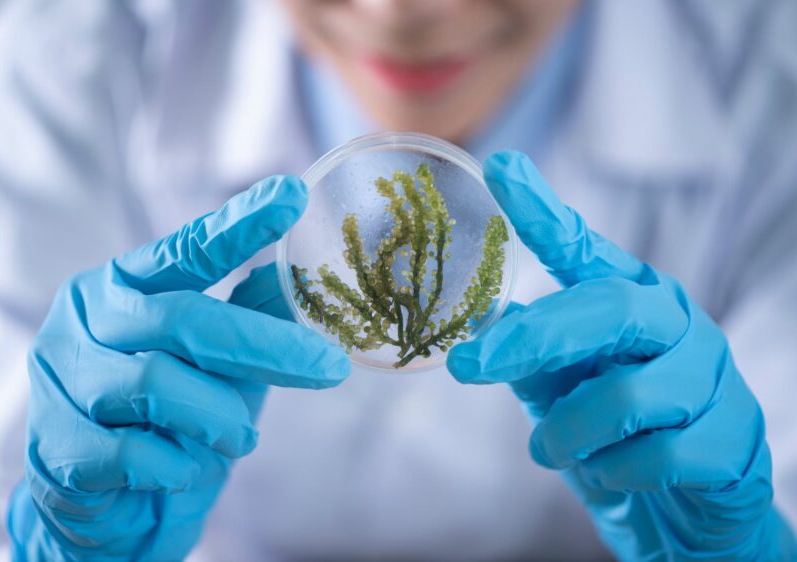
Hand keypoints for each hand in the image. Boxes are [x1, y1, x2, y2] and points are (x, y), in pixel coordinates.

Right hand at [7, 176, 349, 560]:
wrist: (111, 504)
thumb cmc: (169, 417)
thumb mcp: (216, 362)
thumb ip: (247, 316)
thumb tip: (298, 274)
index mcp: (124, 286)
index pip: (187, 249)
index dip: (240, 224)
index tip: (293, 195)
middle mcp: (86, 320)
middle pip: (185, 319)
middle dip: (266, 346)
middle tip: (330, 367)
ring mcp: (64, 380)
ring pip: (158, 384)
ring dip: (220, 416)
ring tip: (241, 437)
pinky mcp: (59, 446)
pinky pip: (136, 451)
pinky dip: (178, 463)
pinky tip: (185, 468)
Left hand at [447, 151, 795, 559]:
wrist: (687, 515)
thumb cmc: (617, 439)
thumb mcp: (564, 392)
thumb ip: (533, 357)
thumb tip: (484, 320)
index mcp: (632, 302)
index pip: (584, 249)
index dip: (542, 211)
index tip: (500, 167)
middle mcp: (677, 326)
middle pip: (607, 309)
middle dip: (531, 340)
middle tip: (467, 367)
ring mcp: (712, 381)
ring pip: (628, 395)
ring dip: (570, 432)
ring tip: (550, 451)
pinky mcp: (733, 443)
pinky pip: (657, 456)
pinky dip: (613, 472)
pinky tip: (608, 474)